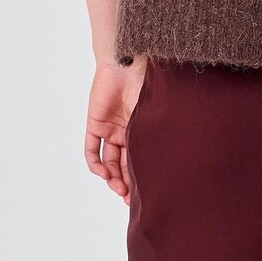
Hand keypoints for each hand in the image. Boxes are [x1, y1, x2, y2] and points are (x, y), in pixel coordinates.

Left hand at [84, 56, 147, 205]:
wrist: (127, 62)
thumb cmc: (148, 84)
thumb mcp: (154, 116)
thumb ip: (156, 137)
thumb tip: (170, 167)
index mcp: (142, 128)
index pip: (140, 158)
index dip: (140, 177)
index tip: (144, 195)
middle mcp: (126, 130)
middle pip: (124, 163)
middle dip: (126, 182)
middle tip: (129, 198)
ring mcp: (110, 127)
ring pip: (108, 161)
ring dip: (112, 177)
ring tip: (118, 189)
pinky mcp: (95, 123)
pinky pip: (91, 149)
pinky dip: (95, 164)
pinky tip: (104, 174)